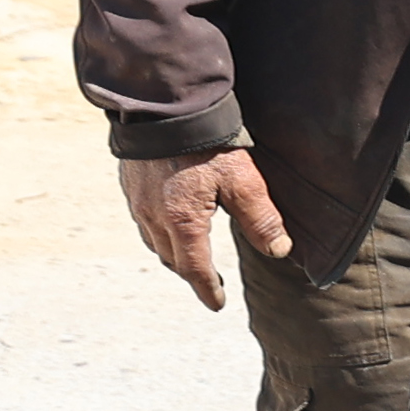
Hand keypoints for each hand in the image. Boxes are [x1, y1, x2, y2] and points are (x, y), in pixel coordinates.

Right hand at [120, 149, 291, 311]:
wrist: (162, 106)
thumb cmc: (205, 142)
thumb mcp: (243, 180)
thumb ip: (261, 218)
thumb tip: (278, 250)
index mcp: (183, 222)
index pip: (194, 269)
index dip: (207, 289)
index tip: (216, 304)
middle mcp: (153, 216)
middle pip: (171, 259)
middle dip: (190, 274)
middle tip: (208, 282)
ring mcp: (137, 200)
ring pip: (154, 241)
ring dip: (173, 254)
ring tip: (191, 257)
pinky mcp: (131, 183)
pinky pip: (144, 220)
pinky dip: (160, 232)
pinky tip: (171, 223)